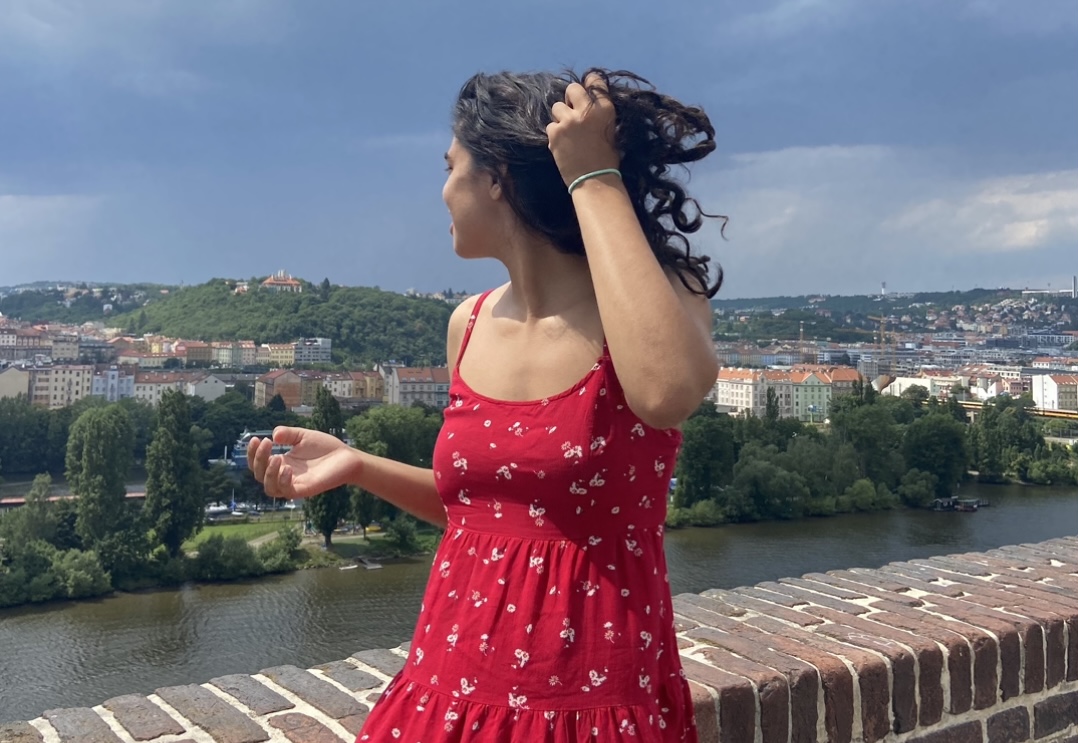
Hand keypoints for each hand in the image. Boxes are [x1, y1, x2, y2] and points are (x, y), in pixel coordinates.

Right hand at [248, 426, 359, 499]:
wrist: (347, 457)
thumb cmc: (325, 447)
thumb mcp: (303, 436)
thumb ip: (287, 434)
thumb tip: (274, 435)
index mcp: (281, 463)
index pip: (258, 463)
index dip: (253, 453)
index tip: (255, 439)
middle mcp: (284, 475)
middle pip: (259, 476)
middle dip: (258, 459)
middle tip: (266, 443)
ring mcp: (294, 484)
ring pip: (270, 488)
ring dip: (268, 473)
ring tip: (277, 457)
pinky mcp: (305, 490)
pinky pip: (288, 492)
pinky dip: (283, 481)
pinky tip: (288, 468)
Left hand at [547, 72, 619, 186]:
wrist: (594, 180)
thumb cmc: (606, 158)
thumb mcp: (610, 130)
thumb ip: (599, 113)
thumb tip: (588, 102)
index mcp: (604, 109)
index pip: (595, 81)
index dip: (590, 82)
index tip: (587, 87)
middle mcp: (586, 111)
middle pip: (572, 89)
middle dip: (571, 98)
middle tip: (573, 111)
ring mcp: (568, 121)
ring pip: (557, 107)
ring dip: (561, 117)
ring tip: (568, 132)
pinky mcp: (554, 133)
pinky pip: (551, 126)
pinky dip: (555, 133)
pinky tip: (563, 144)